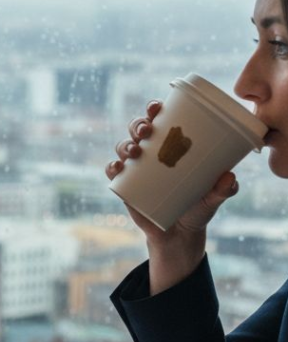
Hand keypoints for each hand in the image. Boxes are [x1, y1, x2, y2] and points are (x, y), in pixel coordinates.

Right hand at [106, 100, 238, 293]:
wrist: (180, 234)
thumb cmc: (198, 207)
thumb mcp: (214, 198)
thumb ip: (224, 189)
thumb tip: (229, 177)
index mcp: (172, 145)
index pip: (161, 120)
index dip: (154, 109)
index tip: (157, 107)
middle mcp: (152, 153)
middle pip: (138, 129)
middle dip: (138, 124)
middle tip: (147, 131)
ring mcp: (136, 169)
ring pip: (123, 146)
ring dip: (125, 144)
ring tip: (135, 151)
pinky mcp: (125, 186)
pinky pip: (113, 172)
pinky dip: (112, 167)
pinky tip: (117, 168)